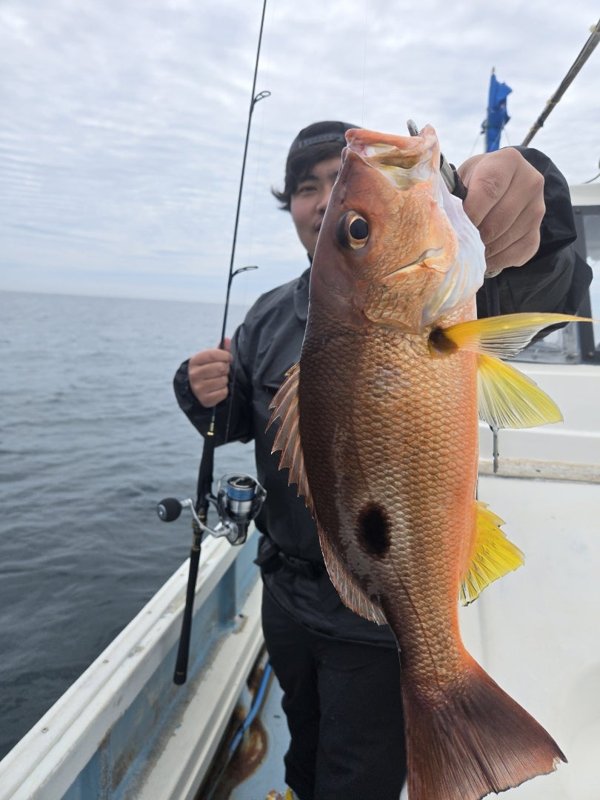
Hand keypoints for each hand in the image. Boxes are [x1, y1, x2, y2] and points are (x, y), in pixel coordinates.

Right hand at [188, 338, 231, 406]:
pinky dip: (224, 390)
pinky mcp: (205, 399)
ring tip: (219, 379)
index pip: (212, 354)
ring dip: (225, 380)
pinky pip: (223, 392)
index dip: (225, 355)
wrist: (196, 390)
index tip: (229, 358)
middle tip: (223, 370)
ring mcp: (198, 388)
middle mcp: (194, 375)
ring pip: (223, 380)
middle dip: (226, 368)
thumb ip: (220, 349)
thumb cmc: (207, 370)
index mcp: (194, 361)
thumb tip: (226, 339)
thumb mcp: (210, 359)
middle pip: (220, 367)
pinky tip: (218, 389)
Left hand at [457, 149, 544, 275]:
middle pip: (498, 220)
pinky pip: (516, 254)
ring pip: (505, 239)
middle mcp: (530, 182)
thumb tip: (443, 226)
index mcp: (508, 162)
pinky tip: (482, 257)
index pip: (488, 191)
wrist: (502, 185)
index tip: (455, 228)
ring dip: (483, 250)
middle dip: (474, 236)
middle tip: (457, 243)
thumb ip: (454, 196)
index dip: (469, 214)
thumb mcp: (462, 178)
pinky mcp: (537, 233)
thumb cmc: (474, 182)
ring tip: (467, 249)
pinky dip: (496, 260)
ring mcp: (538, 209)